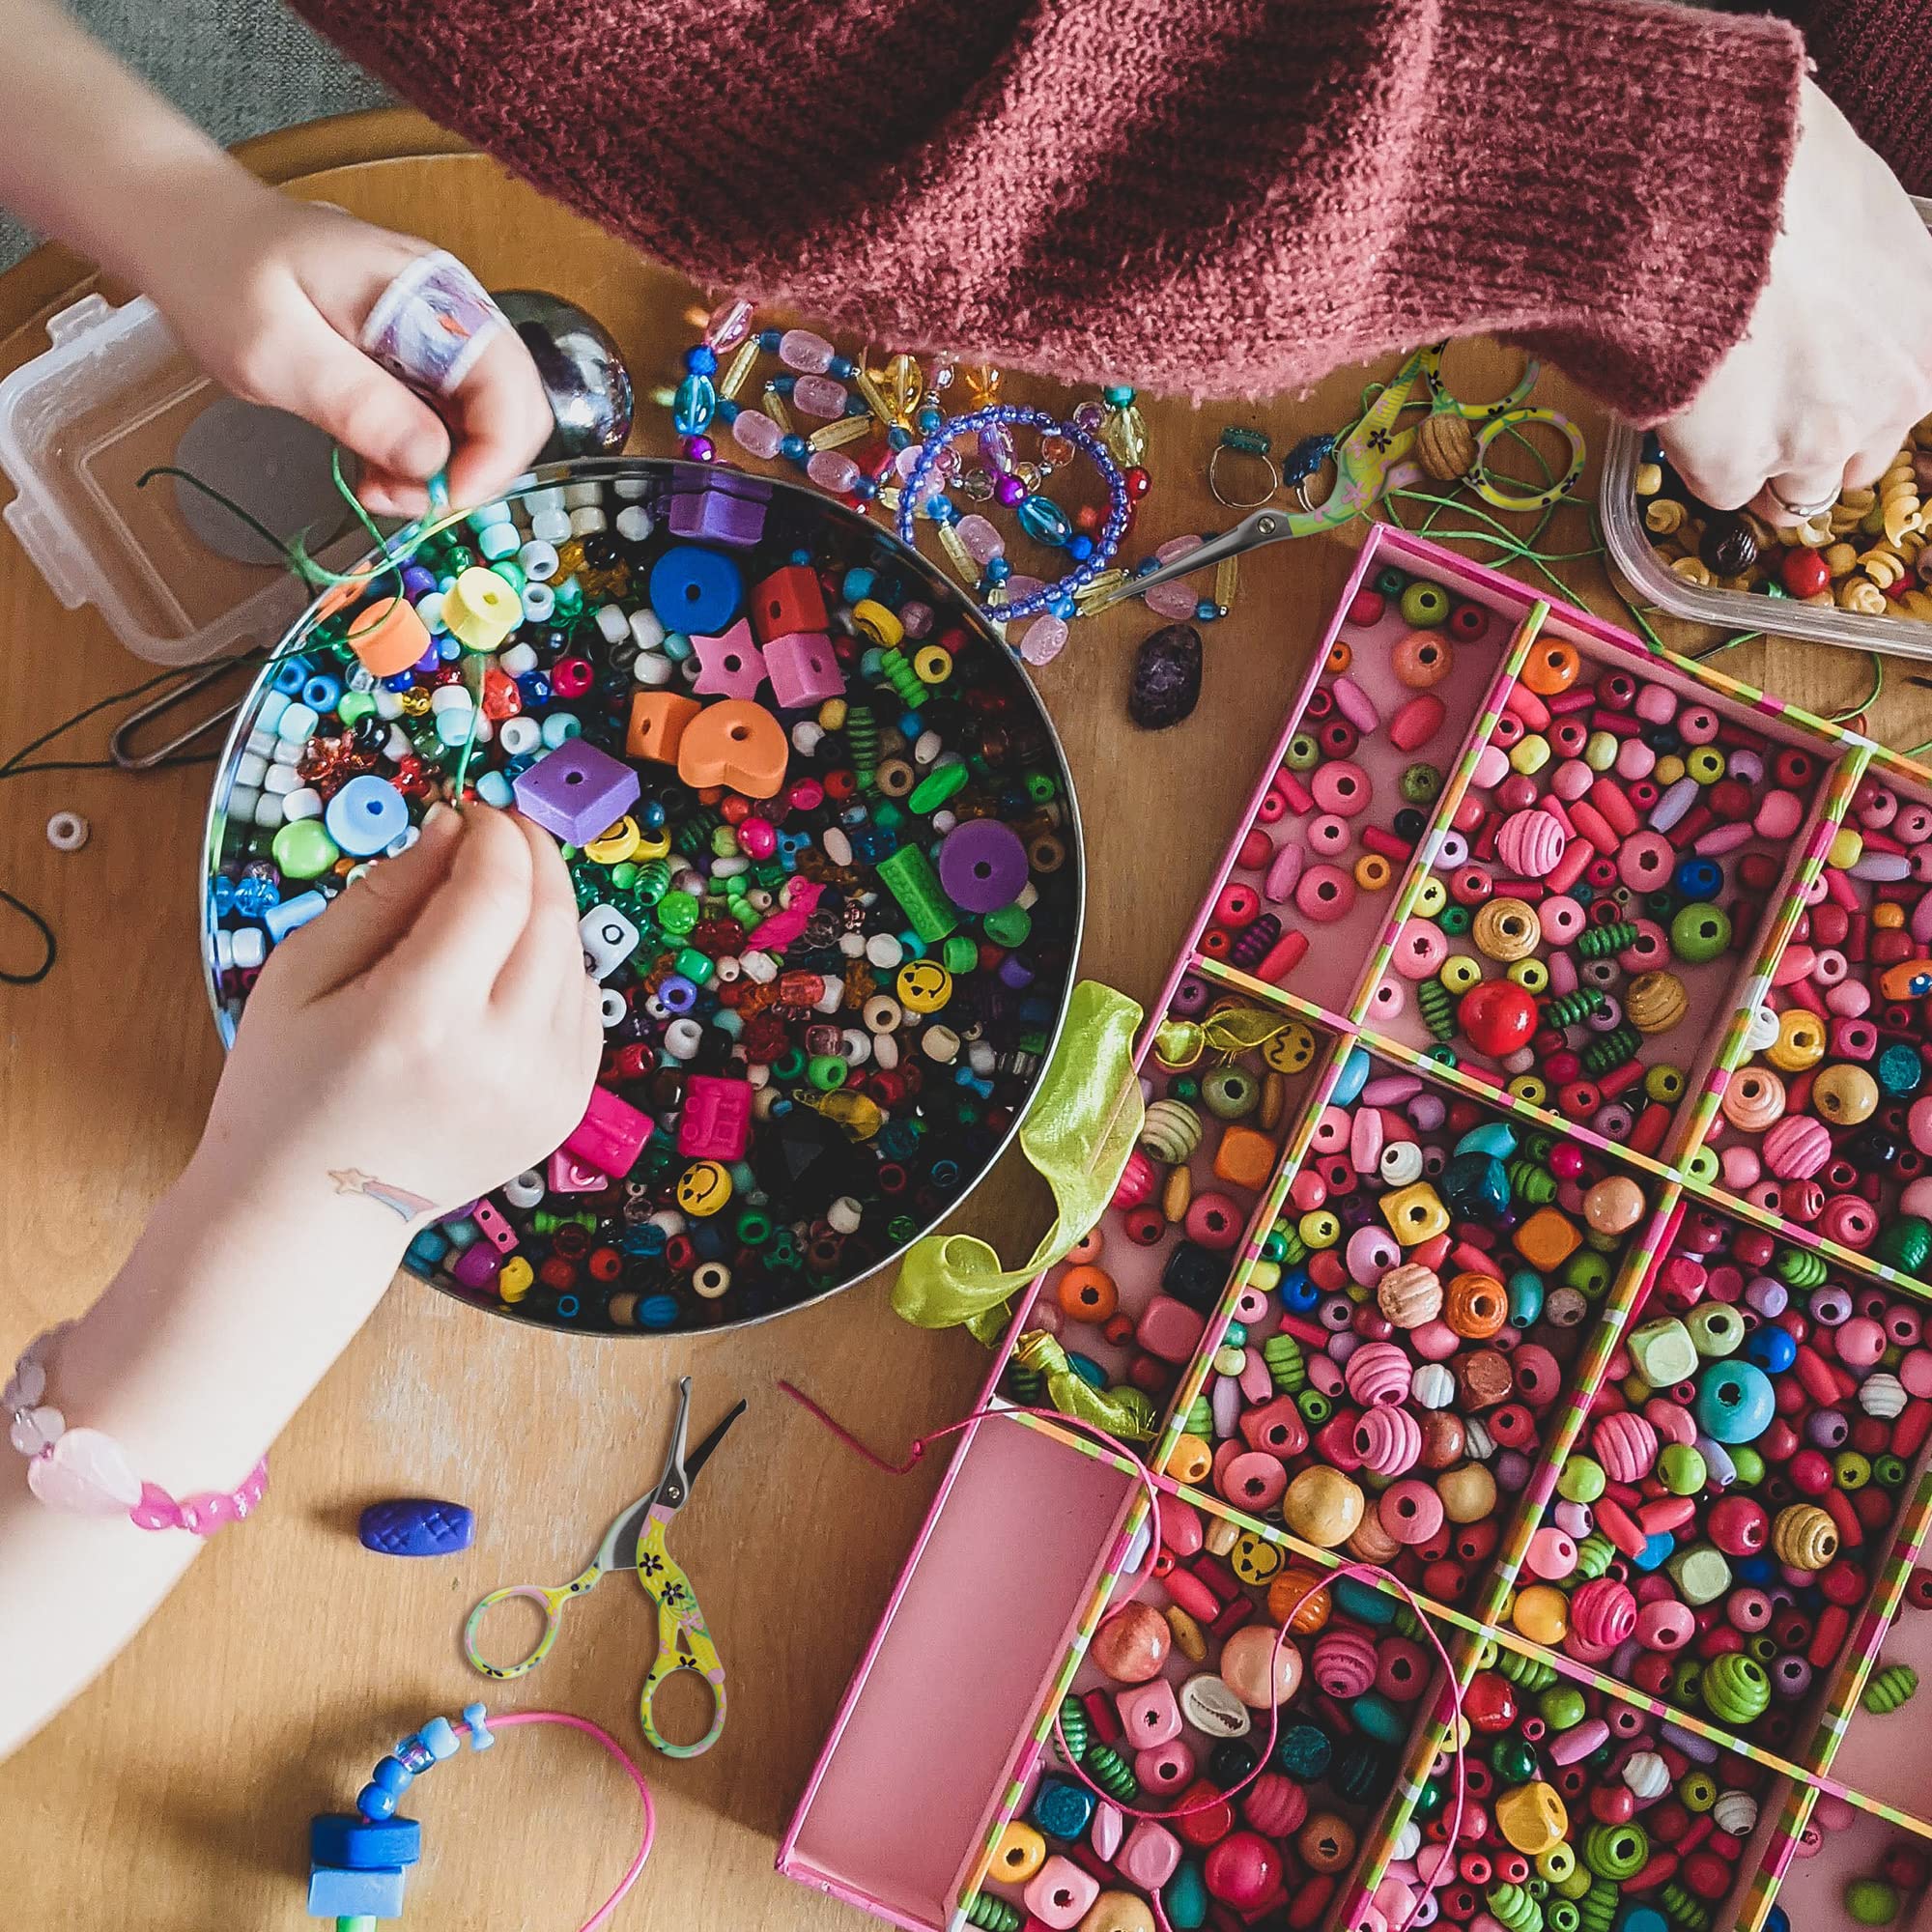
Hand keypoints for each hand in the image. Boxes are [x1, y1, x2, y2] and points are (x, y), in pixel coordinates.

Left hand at [135, 179, 551, 515]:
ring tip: (373, 487)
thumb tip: (431, 460)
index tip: (437, 501)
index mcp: (430, 295)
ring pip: (485, 428)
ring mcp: (439, 338)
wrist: (187, 229)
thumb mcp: (271, 347)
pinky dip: (422, 464)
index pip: (509, 389)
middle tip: (396, 498)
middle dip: (471, 474)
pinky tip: (373, 470)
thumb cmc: (220, 274)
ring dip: (443, 475)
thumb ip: (354, 401)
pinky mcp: (420, 362)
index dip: (492, 459)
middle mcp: (452, 314)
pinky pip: (448, 426)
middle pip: (514, 413)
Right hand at [195, 806, 600, 1236]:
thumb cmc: (287, 1087)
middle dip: (531, 857)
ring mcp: (546, 1090)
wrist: (314, 1210)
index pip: (499, 888)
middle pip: (551, 916)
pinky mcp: (567, 1110)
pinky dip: (558, 968)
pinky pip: (583, 1007)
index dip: (495, 834)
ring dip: (545, 912)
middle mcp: (502, 1056)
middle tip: (499, 835)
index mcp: (423, 1017)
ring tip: (490, 906)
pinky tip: (508, 968)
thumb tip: (455, 829)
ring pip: (577, 959)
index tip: (472, 815)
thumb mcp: (303, 973)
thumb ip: (385, 893)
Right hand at [1659, 79, 1931, 516]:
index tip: (1817, 392)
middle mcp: (1894, 398)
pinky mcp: (1736, 465)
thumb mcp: (1870, 217)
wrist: (1712, 194)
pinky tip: (1683, 403)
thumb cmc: (1788, 176)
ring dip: (1759, 461)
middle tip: (1760, 405)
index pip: (1905, 406)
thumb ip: (1873, 288)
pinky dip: (1700, 457)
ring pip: (1792, 493)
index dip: (1857, 401)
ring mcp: (1816, 441)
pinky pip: (1721, 489)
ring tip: (1715, 410)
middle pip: (1855, 463)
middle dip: (1814, 444)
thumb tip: (1834, 306)